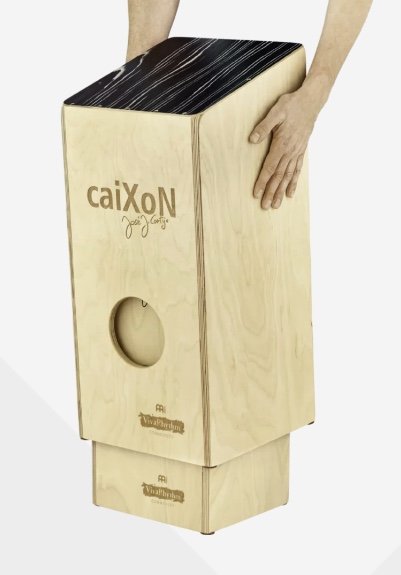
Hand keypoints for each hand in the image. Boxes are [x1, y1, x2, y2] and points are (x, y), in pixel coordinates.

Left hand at [249, 83, 320, 209]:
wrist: (312, 101)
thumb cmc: (292, 104)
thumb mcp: (276, 112)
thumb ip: (264, 127)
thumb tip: (252, 140)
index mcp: (282, 144)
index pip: (270, 167)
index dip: (262, 181)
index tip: (256, 193)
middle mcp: (290, 151)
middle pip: (279, 176)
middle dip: (271, 192)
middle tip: (265, 206)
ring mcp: (297, 152)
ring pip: (288, 176)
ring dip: (281, 191)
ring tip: (276, 205)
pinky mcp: (301, 151)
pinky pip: (297, 170)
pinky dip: (293, 182)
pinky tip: (290, 193)